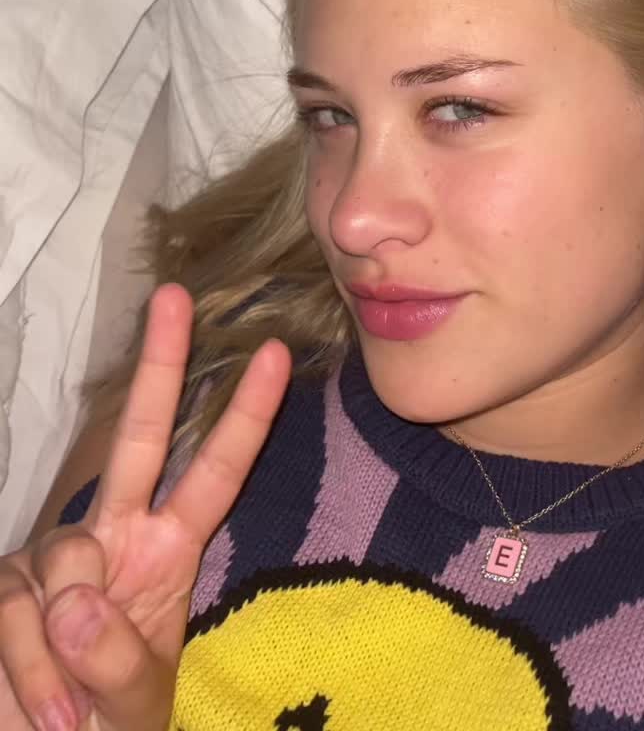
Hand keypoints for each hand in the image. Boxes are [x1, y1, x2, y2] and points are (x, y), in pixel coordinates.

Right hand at [0, 283, 291, 729]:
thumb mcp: (136, 706)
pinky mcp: (6, 586)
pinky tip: (43, 710)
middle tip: (177, 295)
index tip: (275, 354)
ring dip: (65, 647)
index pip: (213, 473)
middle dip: (159, 366)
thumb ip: (121, 662)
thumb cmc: (105, 724)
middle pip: (138, 436)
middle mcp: (114, 536)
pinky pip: (16, 607)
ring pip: (63, 558)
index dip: (245, 417)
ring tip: (70, 715)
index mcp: (167, 552)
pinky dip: (29, 667)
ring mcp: (55, 557)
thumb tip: (77, 599)